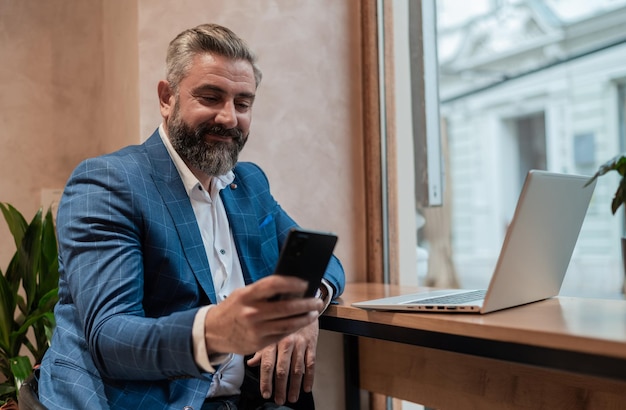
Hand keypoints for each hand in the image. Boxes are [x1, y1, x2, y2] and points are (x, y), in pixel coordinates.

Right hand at [203, 275, 322, 355]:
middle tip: (317, 300)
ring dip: (305, 318)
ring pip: (288, 324)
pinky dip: (294, 328)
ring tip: (314, 312)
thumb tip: (290, 287)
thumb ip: (263, 292)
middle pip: (286, 307)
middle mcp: (252, 312)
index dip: (292, 283)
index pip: (273, 285)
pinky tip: (301, 322)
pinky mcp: (259, 343)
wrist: (212, 332)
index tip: (304, 283)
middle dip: (306, 304)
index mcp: (247, 295)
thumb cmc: (232, 309)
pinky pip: (282, 335)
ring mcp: (256, 329)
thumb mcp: (243, 294)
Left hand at [247, 319, 318, 404]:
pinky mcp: (312, 343)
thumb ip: (261, 349)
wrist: (300, 300)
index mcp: (272, 339)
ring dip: (295, 385)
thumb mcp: (268, 330)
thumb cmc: (281, 317)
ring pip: (297, 368)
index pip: (267, 364)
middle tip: (279, 400)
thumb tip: (250, 364)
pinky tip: (307, 387)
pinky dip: (309, 376)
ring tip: (292, 397)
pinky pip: (311, 362)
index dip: (266, 381)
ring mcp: (300, 343)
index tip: (266, 394)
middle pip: (282, 369)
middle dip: (281, 387)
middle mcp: (285, 341)